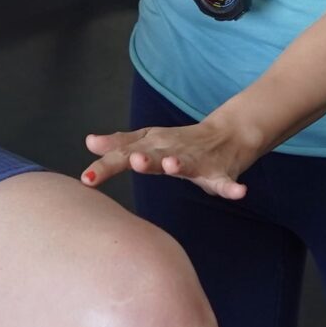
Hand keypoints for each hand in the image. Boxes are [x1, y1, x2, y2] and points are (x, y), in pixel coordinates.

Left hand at [81, 111, 258, 200]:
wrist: (229, 134)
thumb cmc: (179, 142)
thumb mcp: (147, 140)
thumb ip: (119, 144)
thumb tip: (89, 142)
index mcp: (152, 146)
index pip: (124, 155)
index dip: (106, 167)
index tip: (86, 179)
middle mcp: (172, 151)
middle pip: (154, 156)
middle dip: (144, 159)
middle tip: (133, 161)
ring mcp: (197, 162)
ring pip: (187, 164)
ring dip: (179, 164)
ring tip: (171, 166)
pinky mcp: (220, 174)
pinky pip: (226, 184)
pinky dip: (232, 189)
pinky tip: (239, 193)